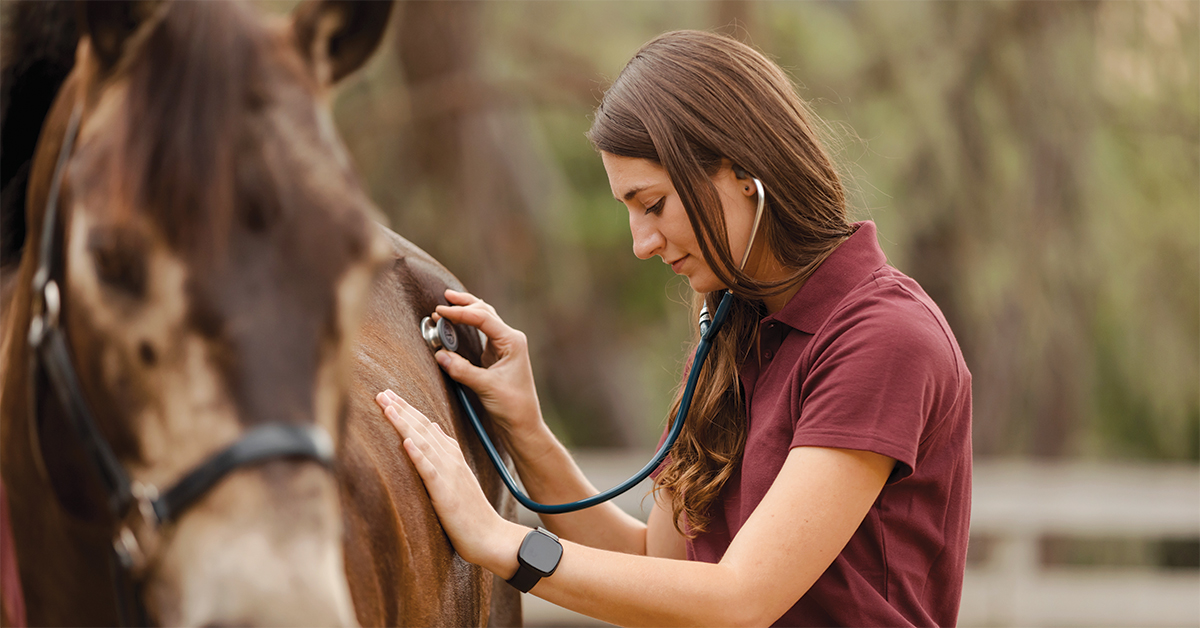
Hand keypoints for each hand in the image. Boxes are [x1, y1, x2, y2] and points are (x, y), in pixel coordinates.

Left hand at [375, 389, 523, 570]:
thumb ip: (444, 457)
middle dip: (402, 409)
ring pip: (423, 443)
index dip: (409, 410)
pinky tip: (406, 442)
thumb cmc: (472, 515)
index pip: (427, 427)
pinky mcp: (446, 494)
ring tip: (387, 406)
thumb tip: (431, 433)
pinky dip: (418, 455)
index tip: (390, 396)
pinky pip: (430, 471)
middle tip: (382, 392)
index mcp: (452, 458)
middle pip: (423, 429)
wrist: (493, 538)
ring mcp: (449, 476)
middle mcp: (451, 461)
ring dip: (404, 423)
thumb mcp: (457, 481)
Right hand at [432, 289, 543, 442]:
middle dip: (464, 304)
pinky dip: (467, 325)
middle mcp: (509, 340)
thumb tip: (439, 355)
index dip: (460, 313)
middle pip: (485, 312)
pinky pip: (480, 334)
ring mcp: (503, 347)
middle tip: (444, 299)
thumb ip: (462, 370)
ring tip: (449, 303)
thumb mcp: (486, 387)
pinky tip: (457, 321)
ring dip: (466, 311)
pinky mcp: (495, 357)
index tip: (439, 311)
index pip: (483, 318)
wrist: (523, 424)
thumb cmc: (512, 406)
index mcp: (512, 342)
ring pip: (484, 320)